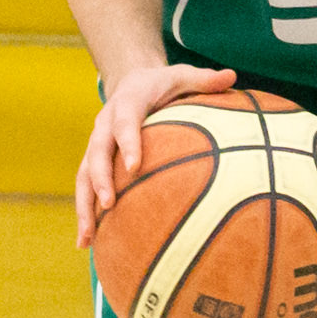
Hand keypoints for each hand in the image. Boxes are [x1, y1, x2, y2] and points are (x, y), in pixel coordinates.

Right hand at [73, 62, 240, 246]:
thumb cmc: (162, 83)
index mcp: (127, 102)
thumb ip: (204, 79)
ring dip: (84, 206)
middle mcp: (105, 123)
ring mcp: (96, 143)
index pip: (125, 122)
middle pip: (97, 152)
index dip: (128, 142)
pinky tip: (87, 243)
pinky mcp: (93, 160)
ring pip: (84, 175)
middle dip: (100, 179)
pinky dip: (85, 213)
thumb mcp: (182, 75)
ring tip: (86, 238)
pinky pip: (85, 187)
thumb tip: (232, 76)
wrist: (129, 81)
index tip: (134, 166)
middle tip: (109, 204)